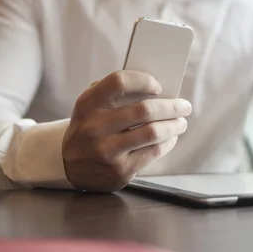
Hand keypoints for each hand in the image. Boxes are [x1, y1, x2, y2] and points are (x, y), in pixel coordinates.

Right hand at [62, 70, 190, 191]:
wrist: (68, 166)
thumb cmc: (89, 127)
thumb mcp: (90, 108)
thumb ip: (115, 94)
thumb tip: (156, 89)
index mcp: (87, 104)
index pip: (119, 81)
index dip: (143, 80)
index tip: (158, 86)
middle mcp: (95, 127)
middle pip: (144, 110)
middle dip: (171, 106)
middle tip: (184, 106)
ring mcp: (107, 151)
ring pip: (153, 132)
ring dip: (174, 125)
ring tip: (181, 122)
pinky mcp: (119, 170)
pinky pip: (153, 151)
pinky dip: (168, 142)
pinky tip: (170, 138)